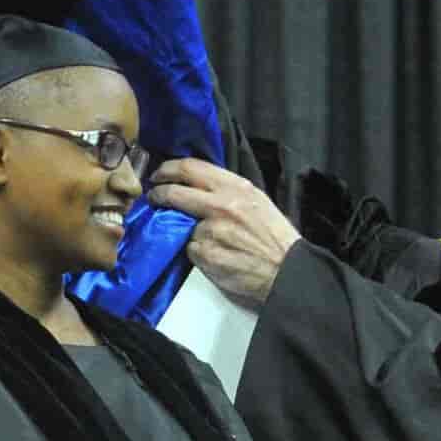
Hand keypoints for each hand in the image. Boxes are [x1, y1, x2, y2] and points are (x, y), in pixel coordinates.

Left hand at [148, 158, 302, 304]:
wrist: (287, 271)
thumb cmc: (275, 239)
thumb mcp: (257, 202)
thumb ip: (227, 192)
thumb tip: (199, 187)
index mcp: (236, 188)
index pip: (191, 168)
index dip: (169, 169)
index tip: (160, 175)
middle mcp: (221, 205)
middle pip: (175, 192)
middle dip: (158, 194)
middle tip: (153, 197)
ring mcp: (211, 230)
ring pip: (181, 224)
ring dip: (182, 230)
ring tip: (205, 238)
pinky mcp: (205, 254)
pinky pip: (189, 249)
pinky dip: (195, 252)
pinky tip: (214, 256)